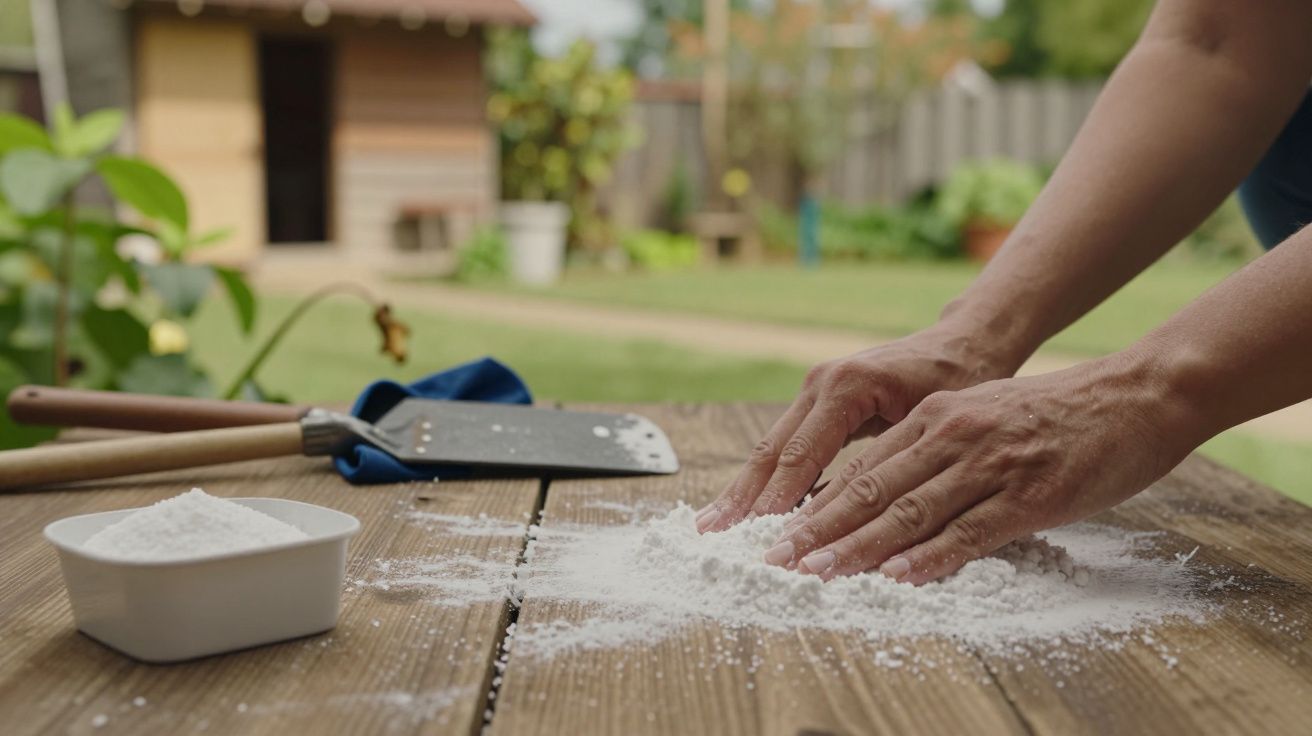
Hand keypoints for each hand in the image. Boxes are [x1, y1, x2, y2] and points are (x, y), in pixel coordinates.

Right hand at [697, 324, 1018, 533]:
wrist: (964, 342)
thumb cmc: (959, 380)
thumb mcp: (928, 423)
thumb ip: (883, 465)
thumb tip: (844, 519)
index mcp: (846, 386)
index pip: (801, 453)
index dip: (777, 498)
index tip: (758, 534)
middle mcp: (821, 383)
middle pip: (772, 449)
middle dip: (742, 496)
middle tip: (713, 533)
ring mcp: (815, 389)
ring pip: (771, 447)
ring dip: (743, 489)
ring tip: (713, 524)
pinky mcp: (818, 401)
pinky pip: (787, 444)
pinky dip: (766, 478)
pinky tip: (747, 507)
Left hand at [761, 351, 1199, 584]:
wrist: (1134, 396)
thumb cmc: (1054, 415)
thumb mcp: (981, 417)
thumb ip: (934, 452)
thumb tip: (888, 500)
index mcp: (935, 417)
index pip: (861, 468)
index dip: (814, 503)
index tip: (778, 533)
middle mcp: (952, 435)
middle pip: (870, 490)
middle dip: (817, 529)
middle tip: (777, 561)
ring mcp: (990, 464)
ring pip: (909, 511)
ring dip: (858, 548)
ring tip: (818, 573)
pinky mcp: (1029, 494)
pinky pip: (970, 530)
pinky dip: (930, 556)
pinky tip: (898, 575)